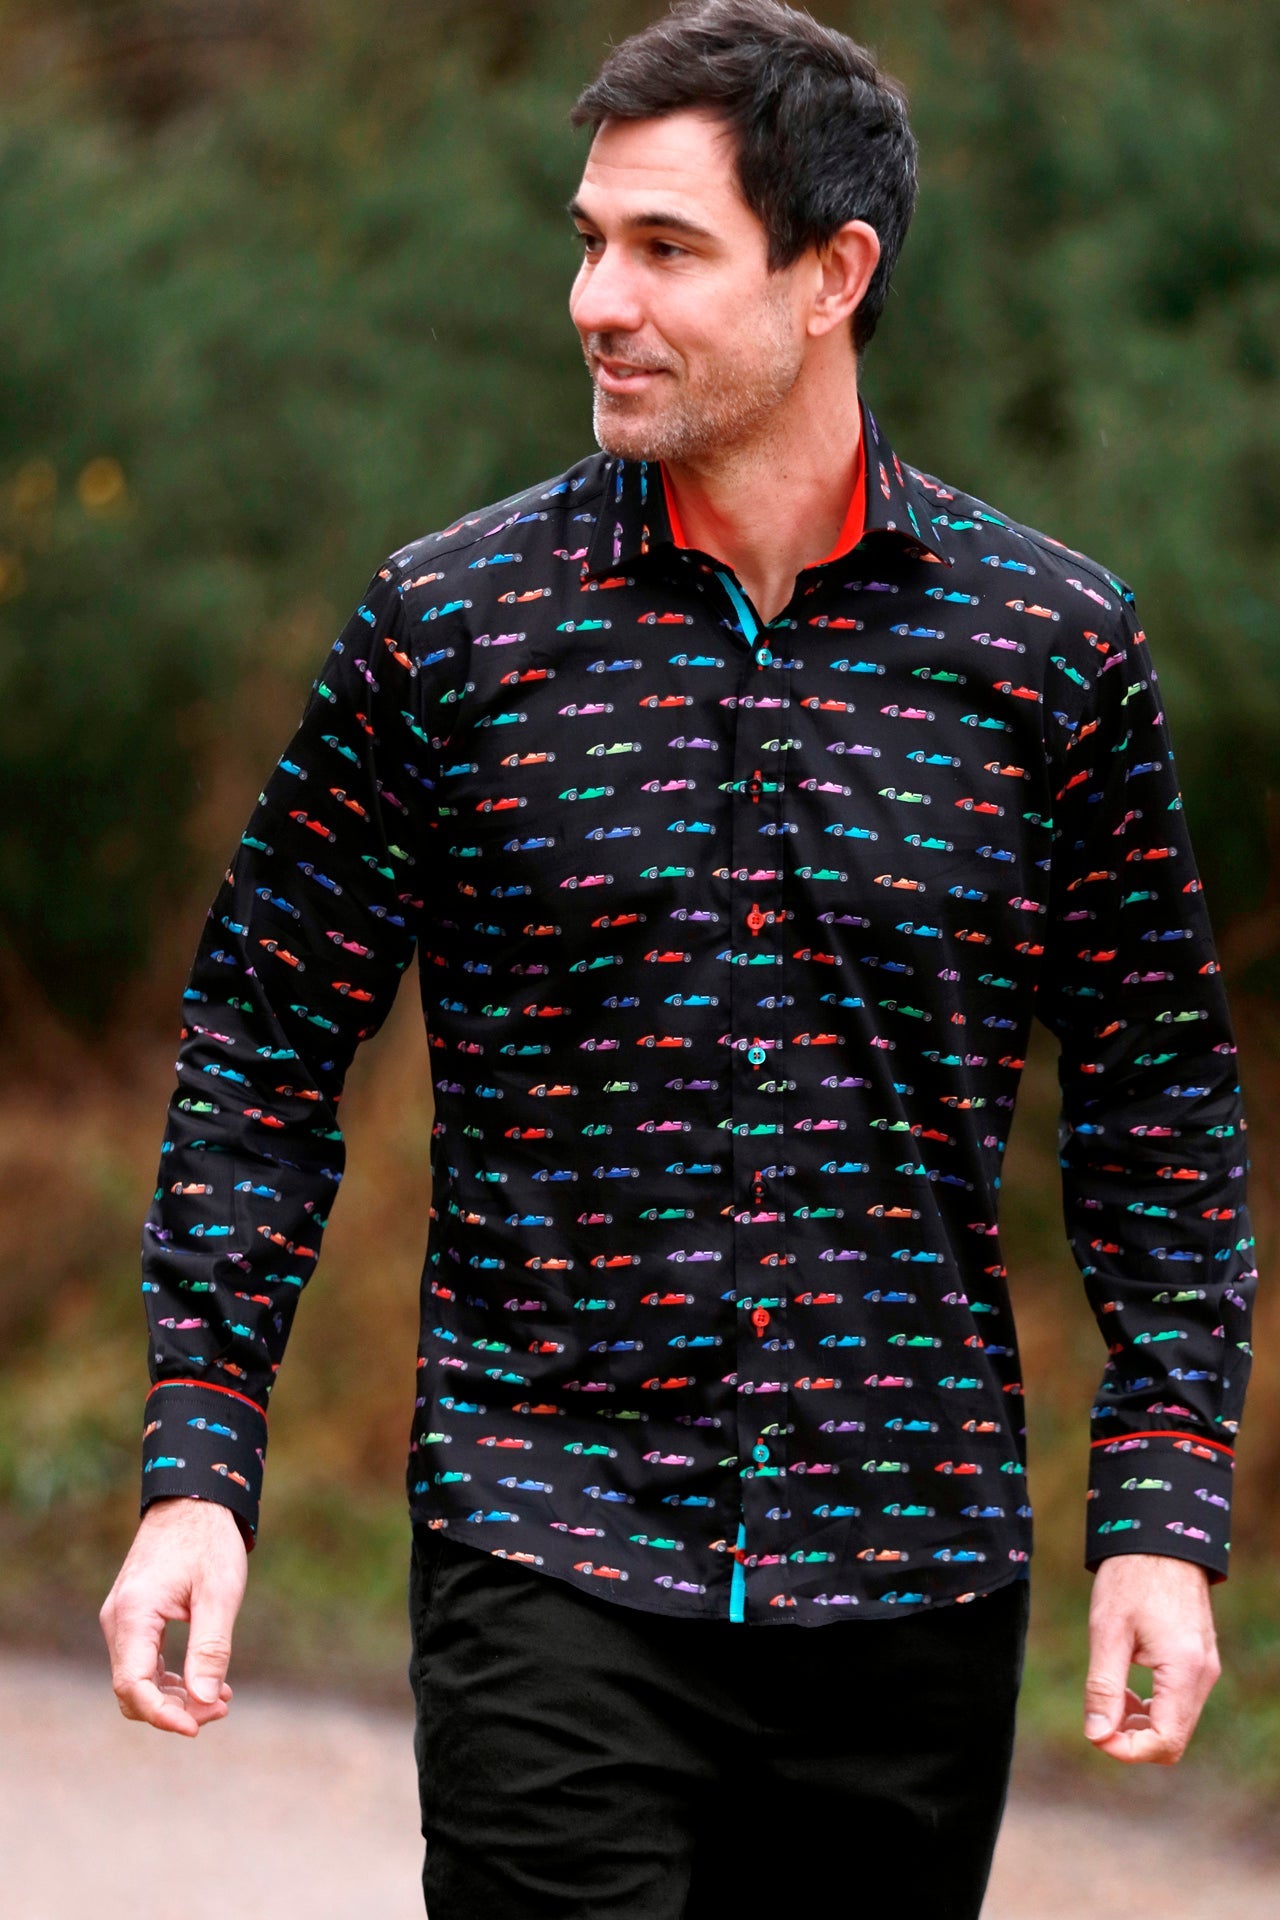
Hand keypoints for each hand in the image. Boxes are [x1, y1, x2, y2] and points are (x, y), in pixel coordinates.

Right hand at [99, 1496, 247, 1736]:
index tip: (198, 1726)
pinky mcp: (133, 1617)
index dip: (163, 1715)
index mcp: (133, 1614)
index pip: (133, 1686)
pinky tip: (207, 1682)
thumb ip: (210, 1649)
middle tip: (221, 1709)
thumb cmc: (209, 1541)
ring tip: (221, 1700)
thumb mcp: (219, 1594)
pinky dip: (171, 1678)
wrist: (194, 1500)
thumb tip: (204, 1702)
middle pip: (132, 1690)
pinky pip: (143, 1662)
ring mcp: (122, 1619)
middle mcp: (117, 1620)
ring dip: (175, 1697)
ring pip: (137, 1679)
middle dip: (174, 1709)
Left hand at [1084, 1553, 1219, 1763]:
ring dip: (1141, 1723)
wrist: (1158, 1538)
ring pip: (1177, 1723)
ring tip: (1110, 1699)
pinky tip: (1127, 1688)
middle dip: (1133, 1739)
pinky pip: (1180, 1702)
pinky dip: (1153, 1706)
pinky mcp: (1199, 1660)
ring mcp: (1205, 1668)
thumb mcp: (1108, 1631)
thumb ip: (1103, 1687)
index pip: (1165, 1742)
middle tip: (1098, 1718)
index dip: (1127, 1750)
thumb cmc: (1130, 1578)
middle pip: (1173, 1739)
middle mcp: (1203, 1675)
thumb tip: (1097, 1736)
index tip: (1095, 1735)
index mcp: (1184, 1671)